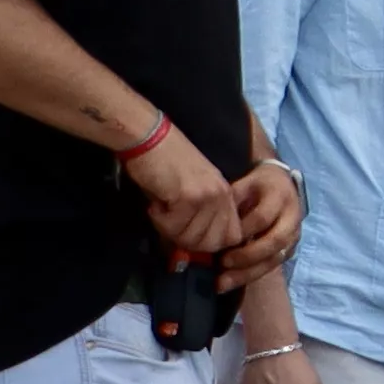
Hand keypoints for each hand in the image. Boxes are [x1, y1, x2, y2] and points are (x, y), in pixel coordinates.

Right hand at [121, 122, 243, 259]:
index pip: (233, 236)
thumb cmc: (165, 163)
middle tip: (169, 223)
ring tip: (161, 208)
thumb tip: (194, 246)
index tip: (188, 234)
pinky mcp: (189, 197)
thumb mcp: (192, 190)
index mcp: (226, 194)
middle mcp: (222, 196)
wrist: (150, 137)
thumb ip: (201, 217)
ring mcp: (208, 196)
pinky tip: (155, 203)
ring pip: (191, 238)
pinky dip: (159, 220)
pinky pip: (173, 228)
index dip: (210, 244)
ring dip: (169, 230)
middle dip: (187, 241)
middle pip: (212, 243)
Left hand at [219, 156, 304, 280]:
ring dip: (248, 273)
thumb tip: (205, 222)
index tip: (220, 240)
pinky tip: (230, 283)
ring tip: (222, 283)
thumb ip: (230, 203)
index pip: (262, 217)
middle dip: (247, 255)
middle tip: (223, 263)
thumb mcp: (243, 186)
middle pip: (275, 242)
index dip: (242, 230)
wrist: (282, 187)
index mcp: (280, 197)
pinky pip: (271, 267)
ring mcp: (294, 236)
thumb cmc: (257, 186)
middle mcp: (292, 218)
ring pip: (275, 259)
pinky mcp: (289, 250)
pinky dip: (250, 276)